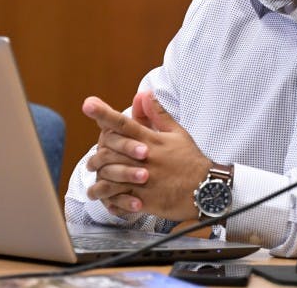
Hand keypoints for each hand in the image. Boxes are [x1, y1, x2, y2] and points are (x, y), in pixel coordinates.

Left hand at [83, 91, 210, 220]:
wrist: (207, 190)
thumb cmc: (190, 160)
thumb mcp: (177, 133)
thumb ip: (157, 114)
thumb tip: (144, 93)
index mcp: (151, 140)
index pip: (124, 123)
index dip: (104, 113)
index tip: (89, 104)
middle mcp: (145, 158)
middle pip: (111, 150)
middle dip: (97, 155)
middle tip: (91, 161)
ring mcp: (144, 180)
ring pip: (112, 177)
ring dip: (99, 182)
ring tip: (93, 187)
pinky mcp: (146, 199)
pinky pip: (121, 199)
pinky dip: (111, 201)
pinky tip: (107, 202)